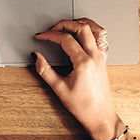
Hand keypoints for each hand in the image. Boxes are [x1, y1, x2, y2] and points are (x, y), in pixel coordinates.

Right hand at [32, 18, 122, 139]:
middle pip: (81, 27)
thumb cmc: (84, 107)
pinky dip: (91, 30)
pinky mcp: (103, 60)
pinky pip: (101, 37)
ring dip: (79, 23)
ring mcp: (101, 57)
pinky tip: (82, 33)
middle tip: (51, 29)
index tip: (40, 37)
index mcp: (83, 63)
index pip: (65, 39)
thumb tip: (36, 57)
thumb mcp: (59, 89)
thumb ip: (45, 70)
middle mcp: (94, 56)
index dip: (49, 35)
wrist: (100, 116)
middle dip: (63, 24)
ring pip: (94, 28)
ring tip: (66, 26)